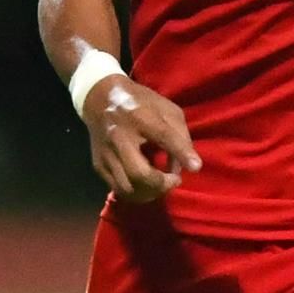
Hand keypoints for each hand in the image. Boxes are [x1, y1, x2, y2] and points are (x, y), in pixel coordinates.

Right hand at [83, 74, 199, 203]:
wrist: (100, 99)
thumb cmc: (141, 103)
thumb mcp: (167, 110)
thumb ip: (180, 136)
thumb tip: (186, 166)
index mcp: (140, 116)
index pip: (163, 136)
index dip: (181, 153)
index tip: (196, 167)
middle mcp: (119, 137)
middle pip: (139, 173)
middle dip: (161, 185)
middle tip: (174, 180)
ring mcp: (105, 153)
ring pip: (127, 188)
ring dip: (149, 193)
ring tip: (161, 185)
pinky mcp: (98, 164)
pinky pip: (118, 188)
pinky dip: (136, 192)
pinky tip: (147, 184)